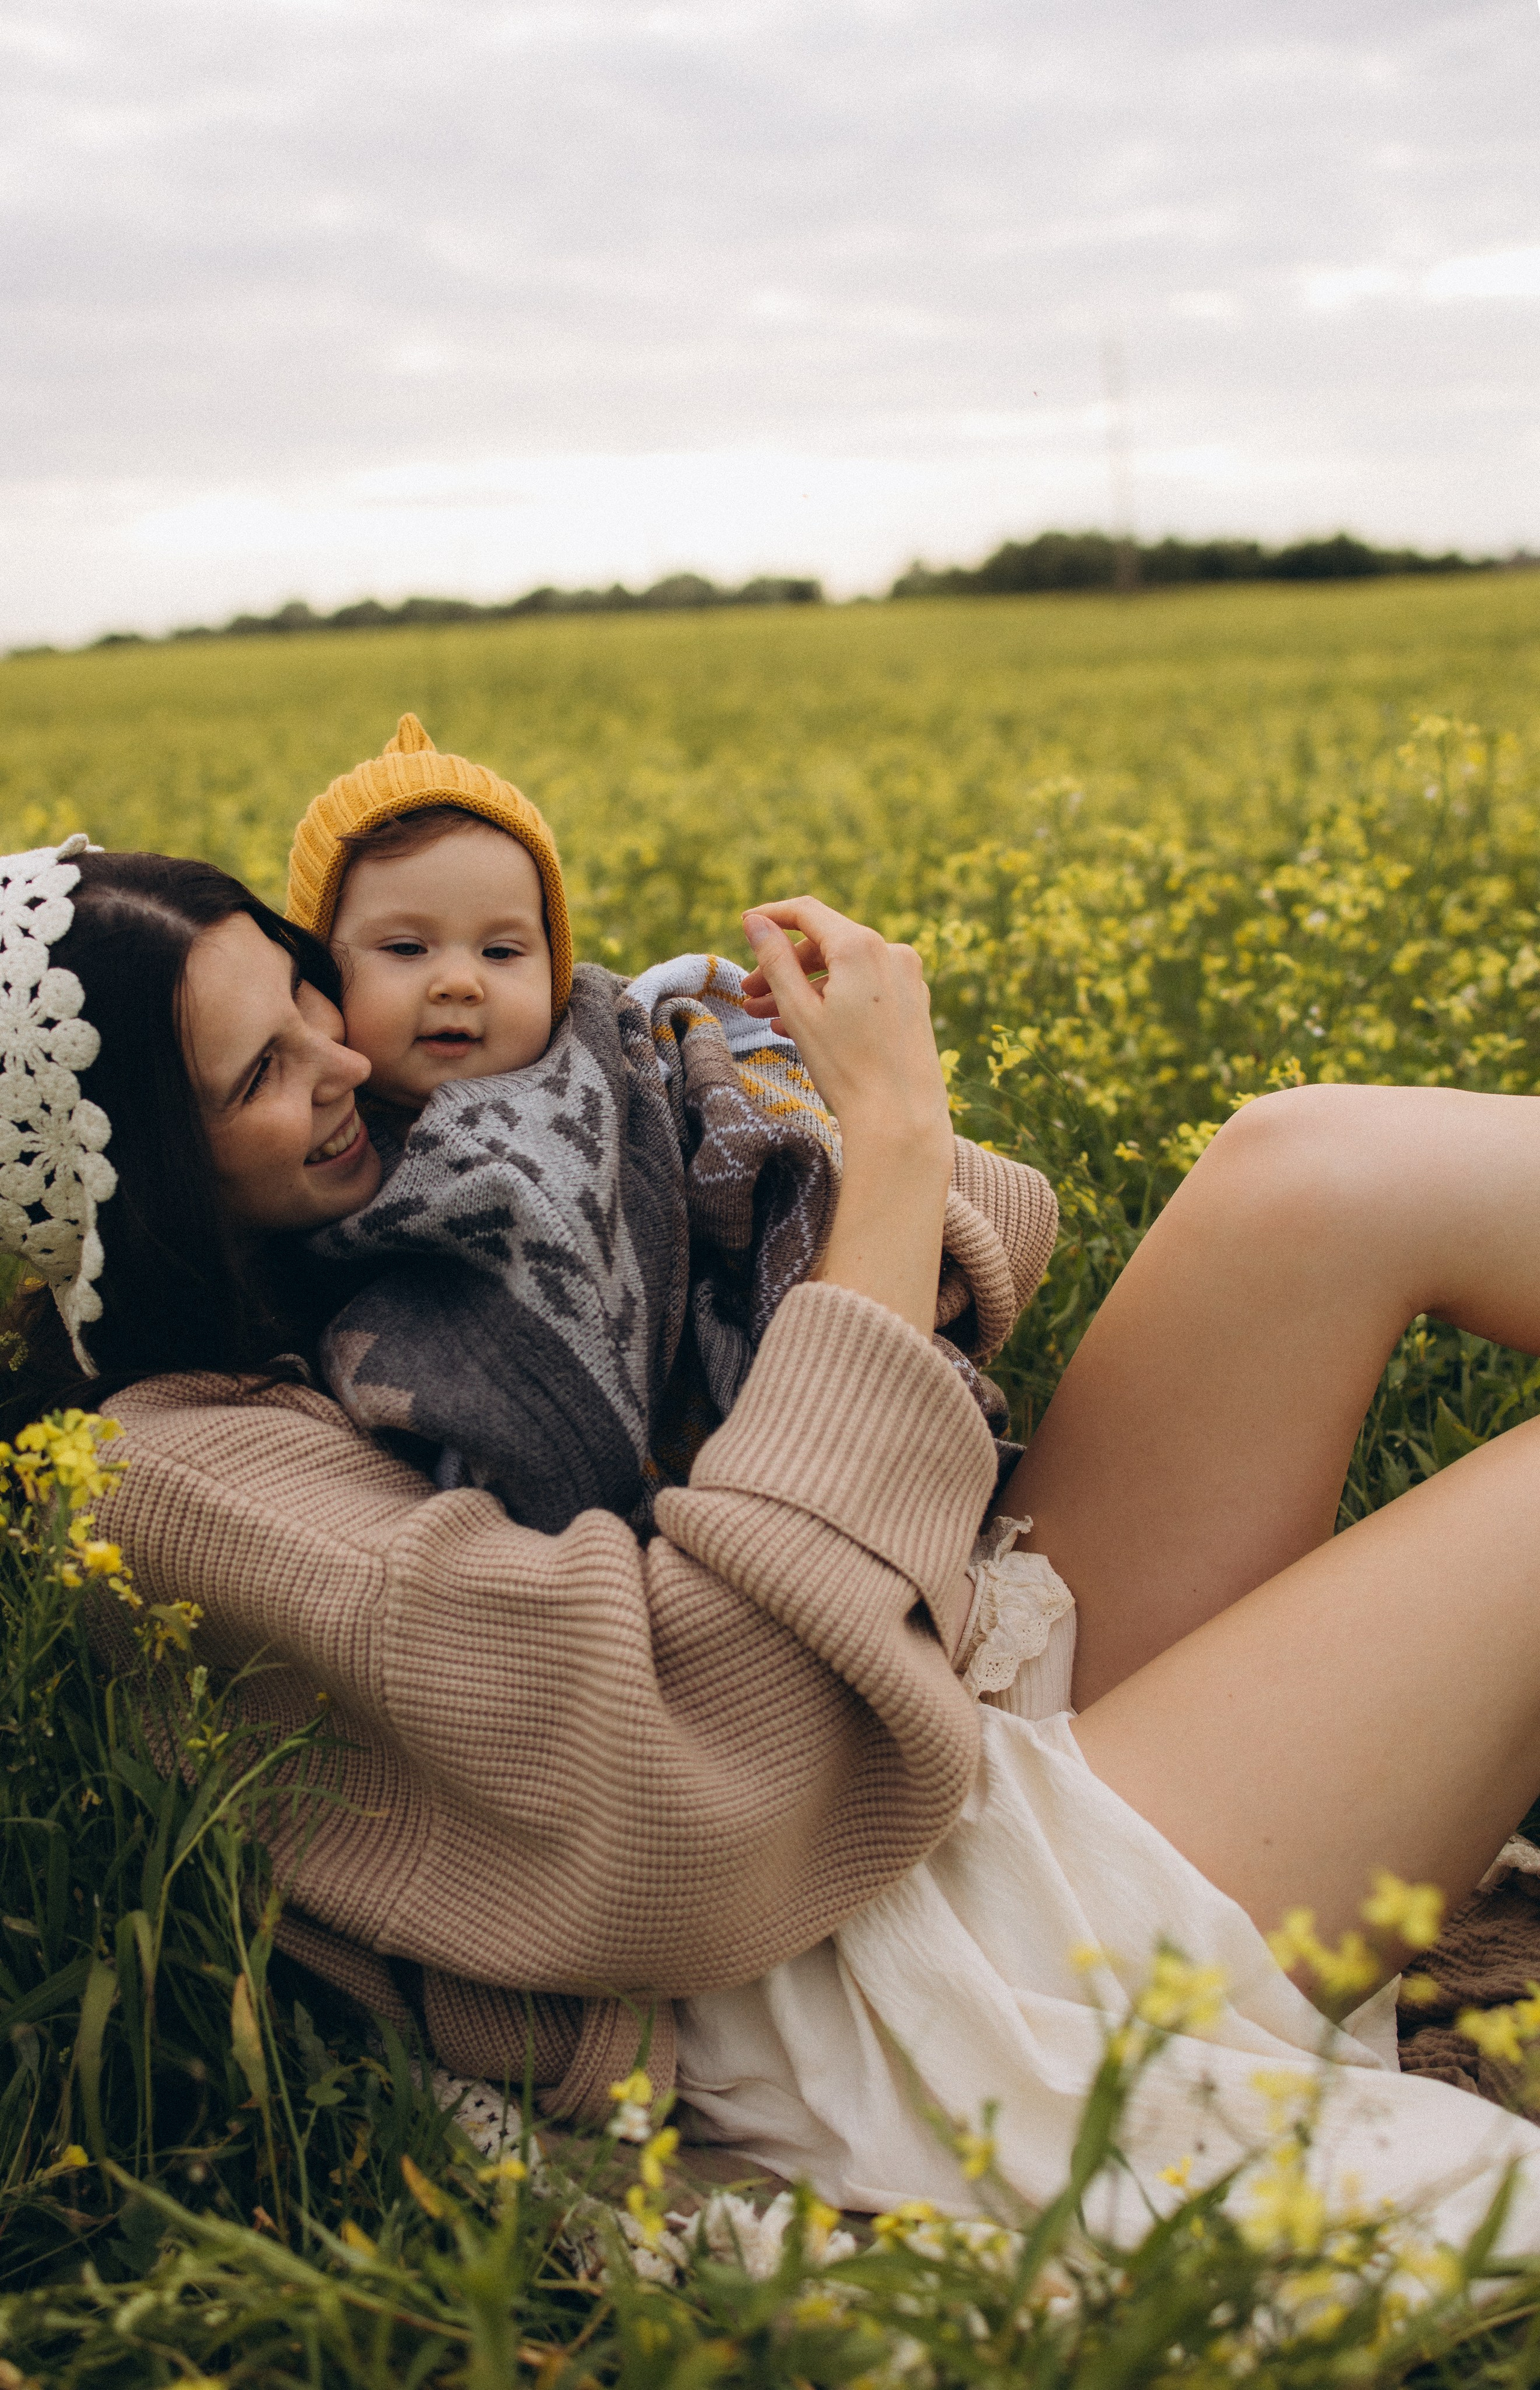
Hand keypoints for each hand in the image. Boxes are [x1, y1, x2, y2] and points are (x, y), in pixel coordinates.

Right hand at [741, 898, 952, 1156]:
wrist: (901, 1119)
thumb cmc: (846, 1068)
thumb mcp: (799, 1011)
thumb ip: (774, 961)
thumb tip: (755, 921)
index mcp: (860, 946)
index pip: (807, 912)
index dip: (771, 916)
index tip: (745, 924)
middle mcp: (891, 952)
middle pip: (824, 944)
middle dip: (782, 966)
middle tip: (748, 994)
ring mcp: (907, 977)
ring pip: (843, 970)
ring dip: (803, 989)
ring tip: (766, 1018)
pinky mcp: (914, 1001)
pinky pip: (865, 988)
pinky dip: (832, 1000)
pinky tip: (803, 1027)